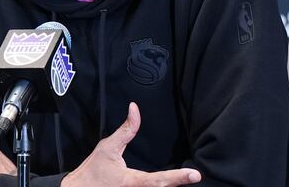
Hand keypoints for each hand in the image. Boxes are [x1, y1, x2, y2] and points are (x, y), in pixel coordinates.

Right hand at [62, 103, 201, 186]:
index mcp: (132, 182)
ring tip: (185, 180)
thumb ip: (126, 130)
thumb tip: (135, 109)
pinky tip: (170, 183)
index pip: (159, 180)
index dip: (178, 178)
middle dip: (179, 184)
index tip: (195, 175)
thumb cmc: (93, 171)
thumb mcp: (108, 147)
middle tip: (194, 177)